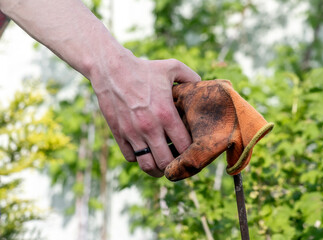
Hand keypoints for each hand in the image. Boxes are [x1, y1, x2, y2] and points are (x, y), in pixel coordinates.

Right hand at [90, 52, 200, 176]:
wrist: (111, 69)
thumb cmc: (144, 68)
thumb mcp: (171, 67)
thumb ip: (190, 76)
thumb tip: (201, 84)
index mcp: (166, 114)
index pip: (184, 147)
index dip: (190, 153)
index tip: (192, 151)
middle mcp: (149, 127)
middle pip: (166, 162)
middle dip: (174, 166)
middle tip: (178, 162)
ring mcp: (132, 133)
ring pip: (147, 165)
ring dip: (156, 168)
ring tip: (161, 163)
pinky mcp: (119, 134)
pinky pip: (131, 157)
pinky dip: (139, 158)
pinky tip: (144, 149)